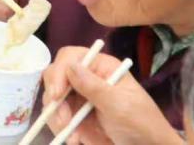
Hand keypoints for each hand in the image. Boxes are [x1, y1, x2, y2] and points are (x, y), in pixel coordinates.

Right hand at [42, 49, 182, 144]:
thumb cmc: (141, 124)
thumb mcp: (120, 105)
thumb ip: (94, 86)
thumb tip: (70, 66)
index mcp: (101, 67)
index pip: (70, 57)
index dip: (59, 72)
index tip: (57, 95)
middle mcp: (87, 78)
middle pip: (56, 76)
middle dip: (55, 99)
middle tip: (63, 120)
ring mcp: (79, 98)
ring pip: (52, 99)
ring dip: (56, 117)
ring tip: (71, 136)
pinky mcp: (75, 116)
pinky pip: (56, 117)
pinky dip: (60, 128)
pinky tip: (73, 139)